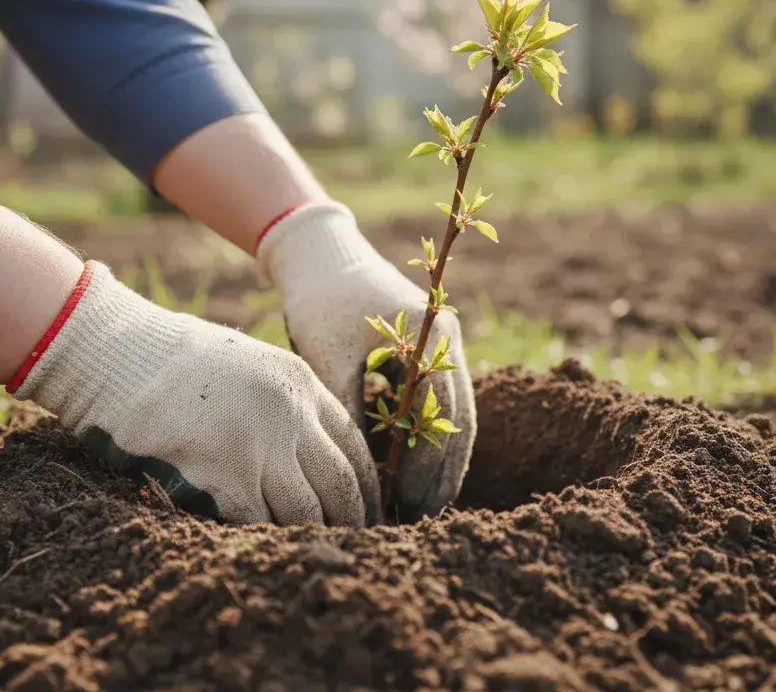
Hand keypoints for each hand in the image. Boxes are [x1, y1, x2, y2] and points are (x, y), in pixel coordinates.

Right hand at [9, 261, 379, 525]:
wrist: (115, 354)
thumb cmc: (167, 360)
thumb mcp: (243, 362)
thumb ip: (279, 401)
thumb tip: (302, 447)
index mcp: (297, 383)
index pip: (352, 443)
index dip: (365, 483)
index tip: (366, 509)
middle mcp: (289, 415)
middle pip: (339, 484)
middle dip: (350, 521)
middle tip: (350, 546)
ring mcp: (258, 448)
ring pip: (306, 513)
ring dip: (309, 539)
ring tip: (309, 559)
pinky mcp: (223, 478)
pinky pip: (258, 525)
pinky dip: (264, 543)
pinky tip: (264, 554)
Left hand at [256, 201, 476, 520]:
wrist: (317, 254)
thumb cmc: (320, 301)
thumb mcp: (331, 358)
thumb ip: (351, 413)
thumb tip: (364, 478)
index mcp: (434, 340)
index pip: (444, 419)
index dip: (431, 470)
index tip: (412, 508)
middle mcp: (447, 345)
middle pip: (457, 423)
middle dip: (442, 476)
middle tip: (422, 520)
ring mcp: (439, 350)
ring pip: (449, 418)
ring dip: (436, 463)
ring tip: (420, 508)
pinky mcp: (423, 356)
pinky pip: (432, 407)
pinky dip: (423, 440)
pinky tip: (408, 474)